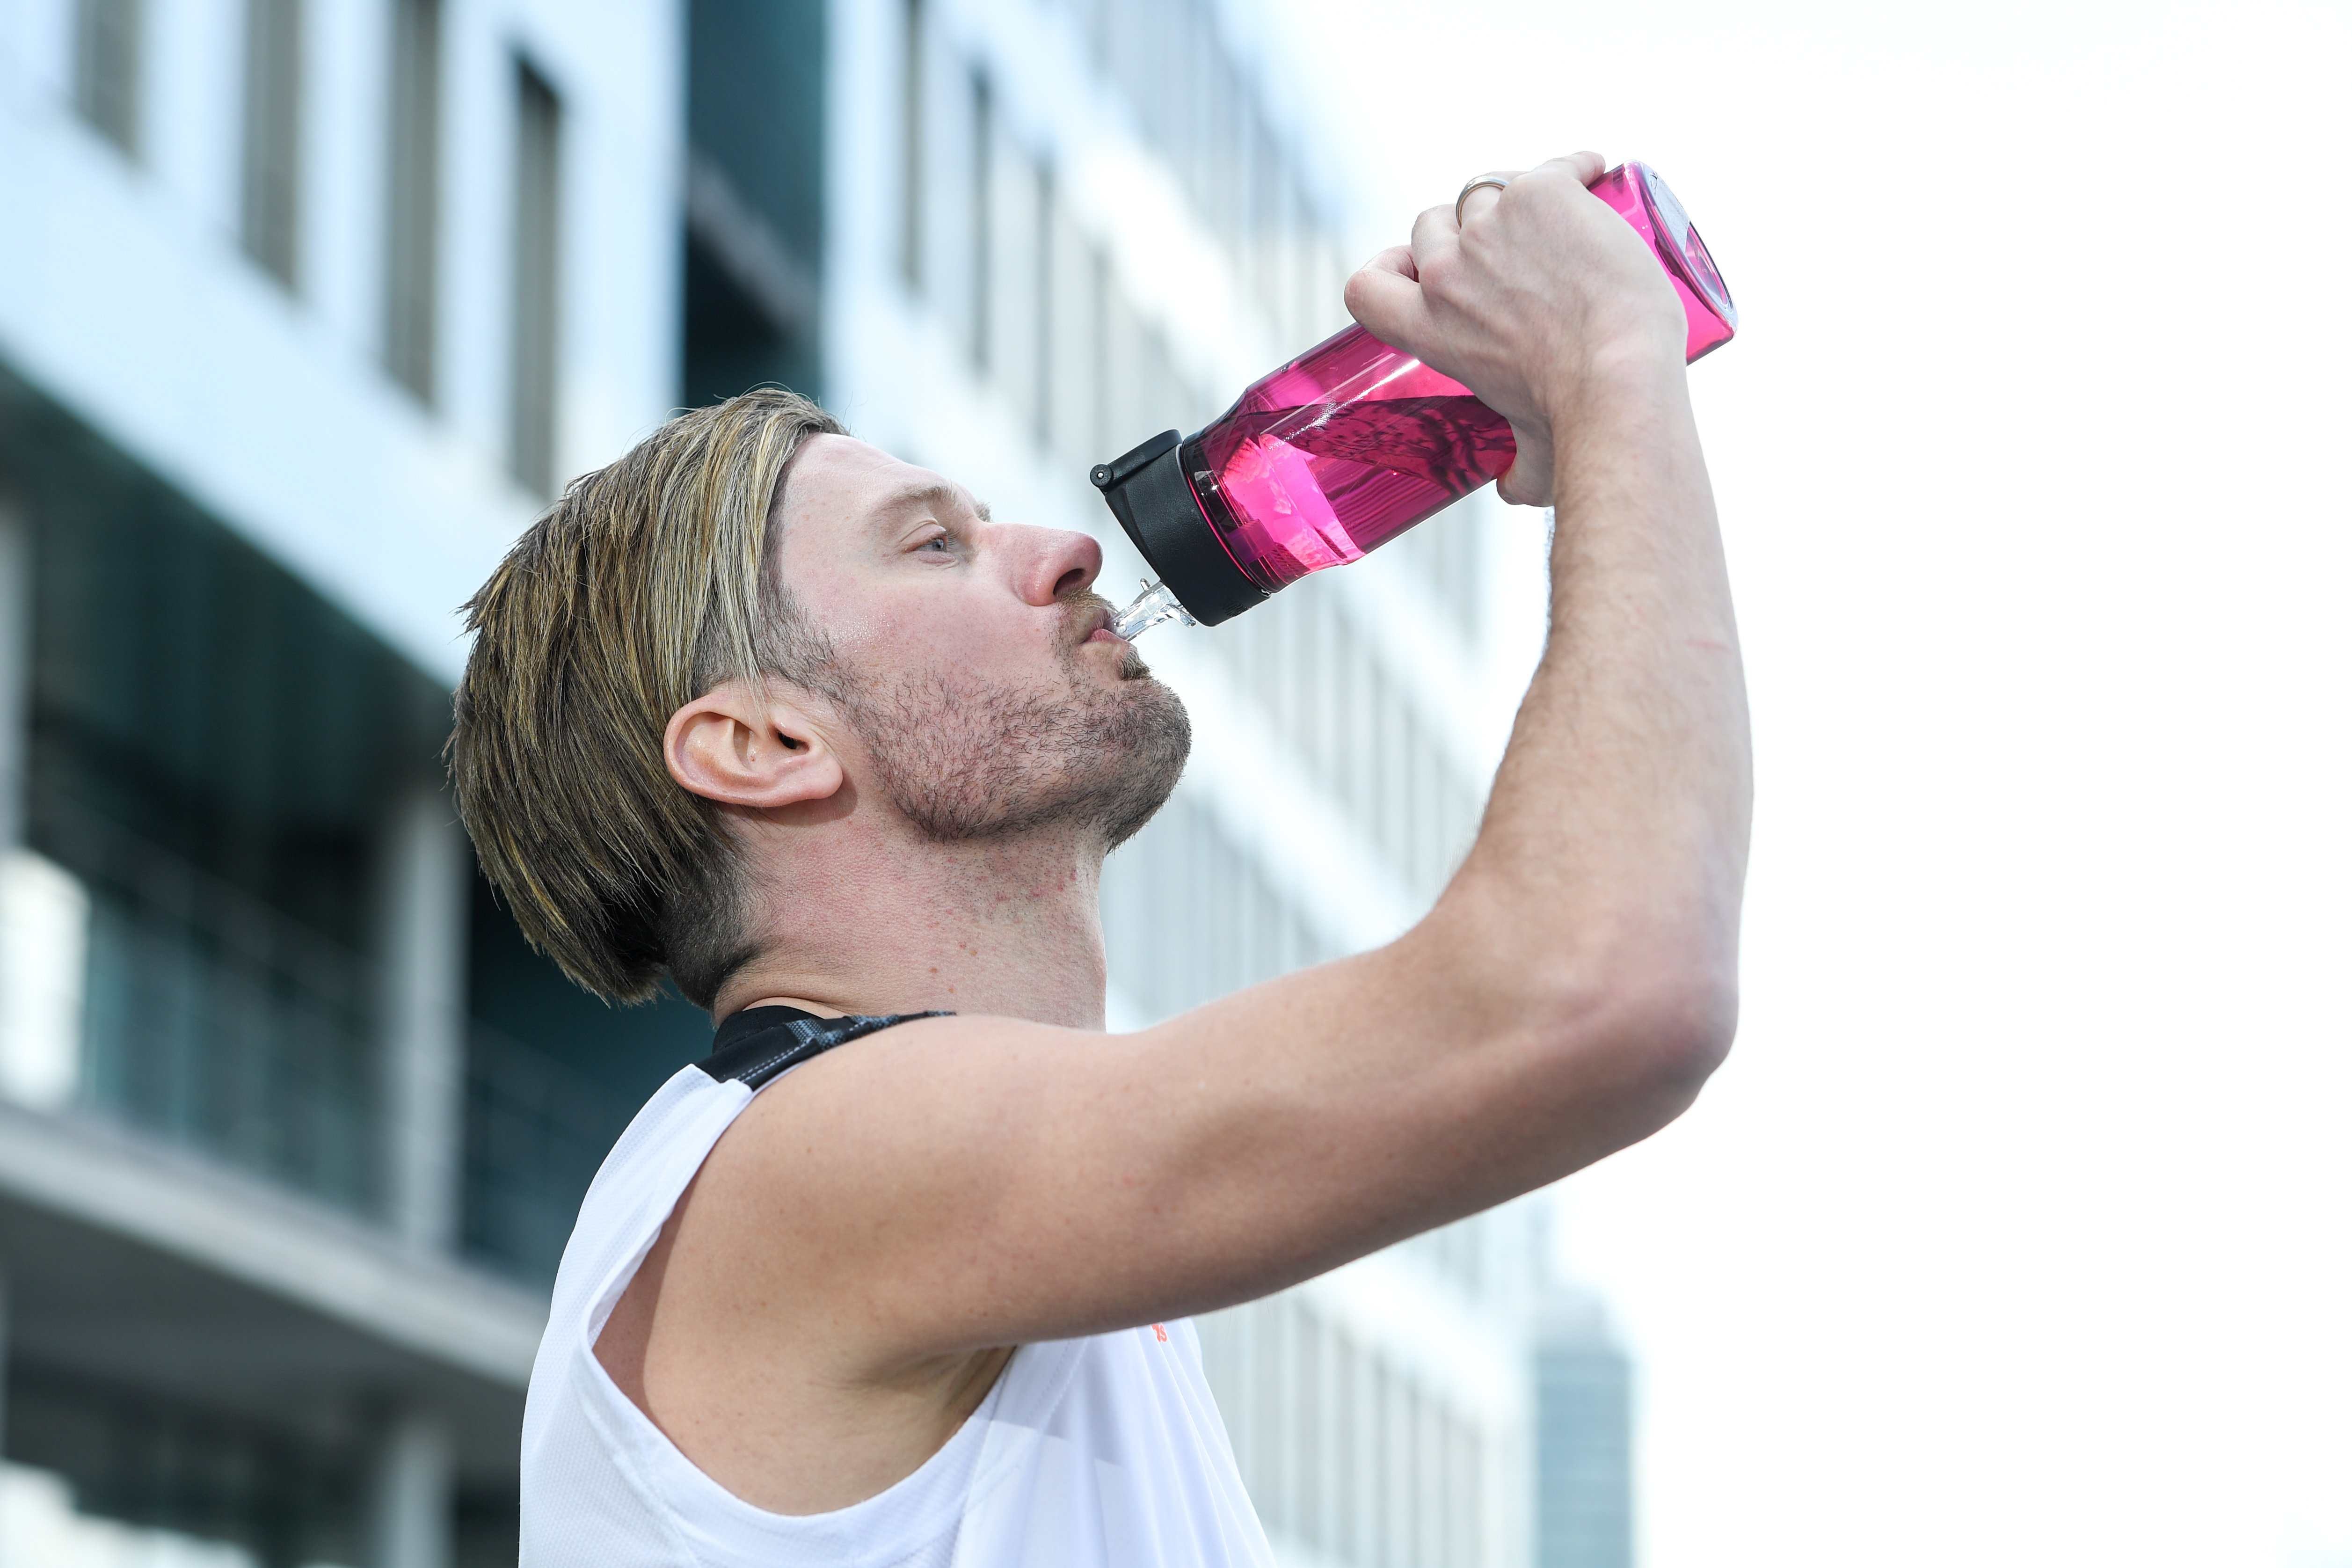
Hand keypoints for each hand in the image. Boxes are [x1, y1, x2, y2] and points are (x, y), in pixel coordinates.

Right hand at [1344, 153, 1686, 507]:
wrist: (1619, 380)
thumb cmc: (1576, 425)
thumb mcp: (1526, 456)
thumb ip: (1514, 471)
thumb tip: (1511, 488)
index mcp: (1429, 329)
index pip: (1367, 284)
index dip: (1387, 267)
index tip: (1413, 266)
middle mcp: (1448, 272)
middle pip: (1431, 224)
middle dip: (1463, 230)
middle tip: (1511, 246)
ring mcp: (1492, 227)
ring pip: (1488, 187)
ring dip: (1515, 195)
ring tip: (1559, 213)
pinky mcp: (1542, 194)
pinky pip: (1556, 164)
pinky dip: (1578, 167)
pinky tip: (1599, 173)